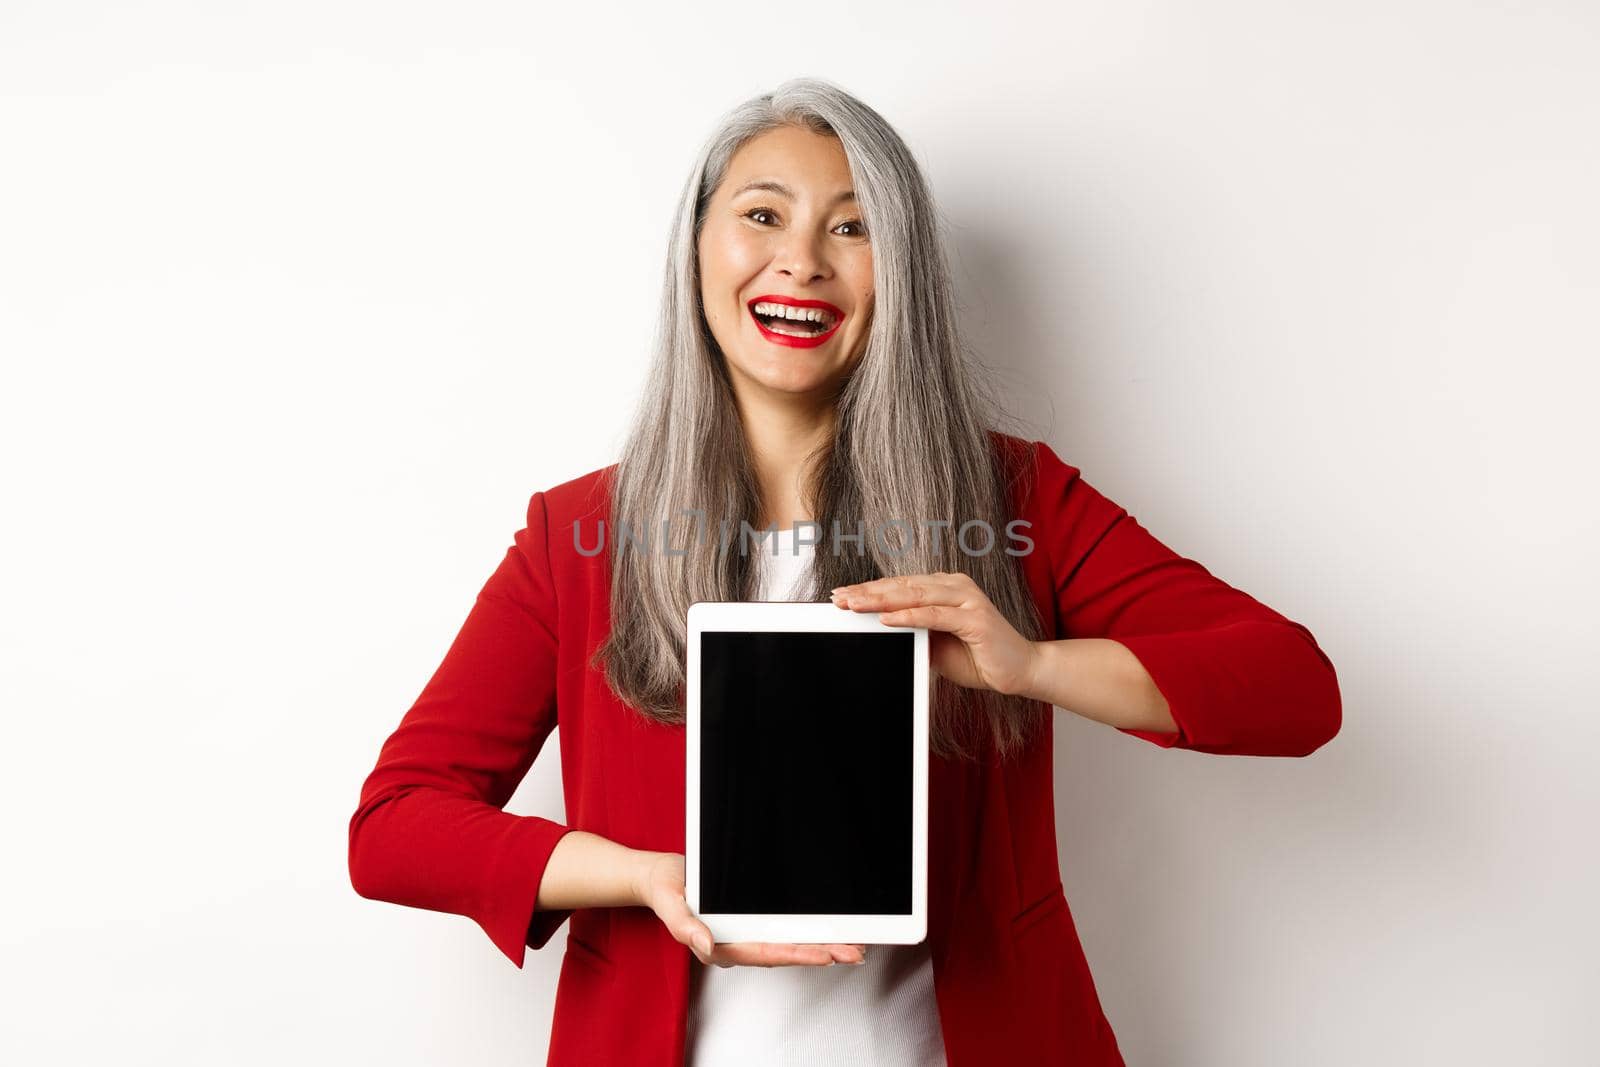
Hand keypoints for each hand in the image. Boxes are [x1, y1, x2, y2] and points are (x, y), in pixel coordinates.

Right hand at [634, 852, 866, 967]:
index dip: (799, 954)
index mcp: (720, 945)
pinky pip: (781, 927)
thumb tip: (707, 945)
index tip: (826, 954)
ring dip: (819, 943)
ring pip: (788, 941)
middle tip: (853, 952)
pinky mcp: (749, 918)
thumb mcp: (670, 905)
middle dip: (822, 953)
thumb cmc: (666, 891)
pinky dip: (805, 929)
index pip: (767, 953)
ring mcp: (744, 931)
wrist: (661, 877)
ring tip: (849, 945)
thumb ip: (686, 927)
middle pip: (786, 951)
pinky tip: (825, 928)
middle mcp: (737, 942)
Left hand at [831, 572, 1039, 696]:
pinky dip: (909, 616)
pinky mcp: (975, 618)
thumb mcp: (937, 646)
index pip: (900, 586)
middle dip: (867, 593)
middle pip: (902, 586)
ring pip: (915, 595)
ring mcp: (967, 599)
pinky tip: (887, 619)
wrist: (1020, 671)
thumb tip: (879, 630)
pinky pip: (935, 615)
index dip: (870, 590)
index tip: (842, 595)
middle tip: (838, 598)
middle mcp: (955, 587)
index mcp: (945, 588)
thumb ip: (914, 634)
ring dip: (881, 600)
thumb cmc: (980, 658)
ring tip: (854, 605)